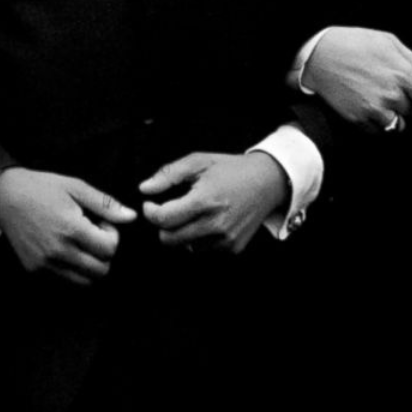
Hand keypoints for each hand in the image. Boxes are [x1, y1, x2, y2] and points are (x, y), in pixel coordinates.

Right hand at [0, 168, 136, 285]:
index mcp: (71, 229)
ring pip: (84, 281)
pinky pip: (65, 278)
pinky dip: (72, 268)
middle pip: (101, 270)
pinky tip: (65, 247)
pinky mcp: (35, 269)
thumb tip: (131, 217)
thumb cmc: (43, 188)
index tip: (102, 223)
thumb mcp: (76, 187)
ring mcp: (45, 264)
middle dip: (104, 253)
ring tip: (80, 242)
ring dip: (90, 264)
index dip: (112, 236)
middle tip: (93, 234)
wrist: (5, 196)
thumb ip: (105, 204)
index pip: (109, 249)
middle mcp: (58, 251)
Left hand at [139, 151, 287, 252]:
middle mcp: (216, 224)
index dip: (150, 212)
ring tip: (195, 213)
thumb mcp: (198, 162)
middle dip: (163, 226)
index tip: (150, 205)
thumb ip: (168, 174)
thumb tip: (144, 188)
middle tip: (169, 210)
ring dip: (182, 232)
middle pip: (169, 239)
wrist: (267, 182)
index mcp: (205, 200)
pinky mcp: (233, 248)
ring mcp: (226, 239)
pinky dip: (200, 237)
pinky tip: (210, 221)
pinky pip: (204, 249)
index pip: (164, 219)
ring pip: (185, 246)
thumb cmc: (230, 169)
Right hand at [299, 27, 411, 132]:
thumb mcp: (387, 42)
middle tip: (387, 86)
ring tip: (377, 98)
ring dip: (391, 114)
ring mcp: (373, 109)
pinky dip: (375, 122)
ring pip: (397, 124)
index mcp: (402, 74)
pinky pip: (377, 130)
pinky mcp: (357, 119)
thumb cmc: (353, 43)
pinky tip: (366, 105)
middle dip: (405, 101)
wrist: (316, 55)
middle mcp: (391, 94)